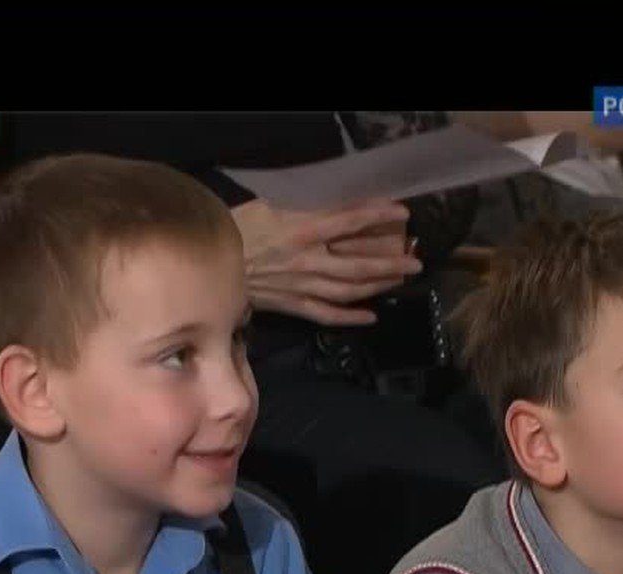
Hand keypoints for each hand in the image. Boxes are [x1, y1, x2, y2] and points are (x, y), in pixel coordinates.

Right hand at [231, 198, 422, 325]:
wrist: (206, 266)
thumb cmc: (234, 230)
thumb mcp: (269, 207)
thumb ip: (302, 210)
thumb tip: (329, 212)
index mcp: (301, 229)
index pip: (350, 221)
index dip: (379, 216)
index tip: (403, 213)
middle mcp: (307, 260)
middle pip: (359, 263)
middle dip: (391, 261)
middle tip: (416, 260)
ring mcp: (301, 286)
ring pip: (348, 289)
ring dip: (378, 286)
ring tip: (401, 280)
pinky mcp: (291, 305)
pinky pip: (326, 314)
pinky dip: (350, 317)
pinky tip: (371, 316)